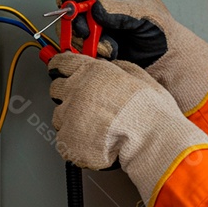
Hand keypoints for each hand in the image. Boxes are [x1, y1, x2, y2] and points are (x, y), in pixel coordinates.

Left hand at [48, 53, 207, 206]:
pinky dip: (75, 144)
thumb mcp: (142, 78)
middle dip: (67, 95)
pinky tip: (93, 143)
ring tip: (94, 129)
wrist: (148, 139)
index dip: (59, 66)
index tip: (58, 69)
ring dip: (72, 121)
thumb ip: (122, 69)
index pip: (63, 62)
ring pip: (59, 117)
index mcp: (93, 72)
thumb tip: (114, 68)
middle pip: (56, 89)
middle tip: (84, 104)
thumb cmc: (150, 112)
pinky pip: (64, 141)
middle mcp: (76, 90)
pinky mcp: (67, 140)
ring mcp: (69, 116)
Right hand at [56, 0, 207, 113]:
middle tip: (87, 33)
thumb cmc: (162, 30)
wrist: (165, 57)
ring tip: (110, 47)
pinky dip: (92, 50)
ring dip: (88, 39)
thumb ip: (122, 11)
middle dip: (78, 21)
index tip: (66, 3)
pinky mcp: (95, 37)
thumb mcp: (146, 15)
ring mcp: (98, 19)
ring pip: (75, 26)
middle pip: (75, 5)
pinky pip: (81, 42)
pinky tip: (111, 52)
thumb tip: (97, 9)